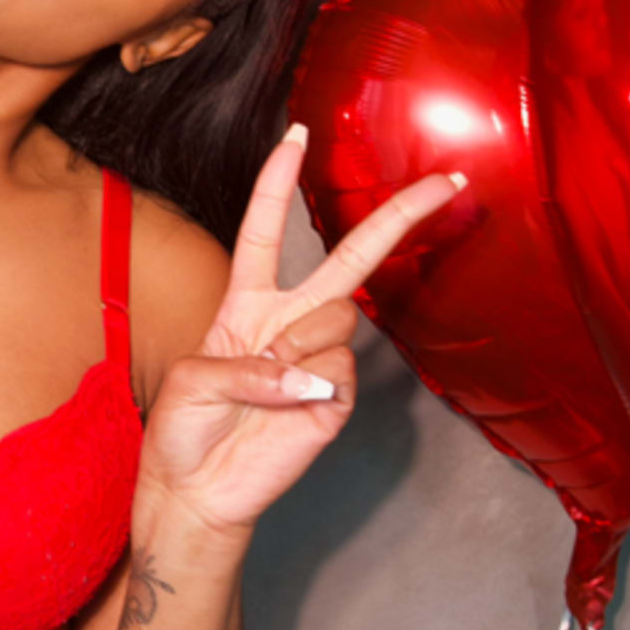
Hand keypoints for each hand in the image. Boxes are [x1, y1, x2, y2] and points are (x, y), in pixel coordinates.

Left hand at [137, 133, 460, 547]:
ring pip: (339, 313)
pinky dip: (308, 380)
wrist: (196, 493)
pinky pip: (338, 365)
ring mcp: (318, 358)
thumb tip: (303, 372)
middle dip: (399, 215)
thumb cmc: (183, 433)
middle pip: (351, 255)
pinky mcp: (336, 398)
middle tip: (446, 181)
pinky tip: (287, 404)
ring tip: (269, 380)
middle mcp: (290, 321)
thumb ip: (243, 363)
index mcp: (247, 305)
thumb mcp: (190, 382)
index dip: (278, 183)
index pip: (264, 232)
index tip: (297, 136)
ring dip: (301, 341)